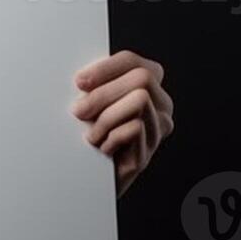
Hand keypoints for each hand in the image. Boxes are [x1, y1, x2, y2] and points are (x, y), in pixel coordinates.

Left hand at [70, 49, 173, 197]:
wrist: (81, 178)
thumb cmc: (83, 134)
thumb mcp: (90, 102)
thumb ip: (95, 84)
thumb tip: (83, 76)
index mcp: (147, 85)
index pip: (133, 61)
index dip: (105, 68)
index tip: (80, 82)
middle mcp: (160, 105)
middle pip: (142, 78)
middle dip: (104, 93)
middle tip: (80, 111)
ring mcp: (158, 130)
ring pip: (140, 100)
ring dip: (106, 117)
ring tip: (92, 134)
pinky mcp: (150, 152)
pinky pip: (134, 128)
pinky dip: (110, 137)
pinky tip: (102, 148)